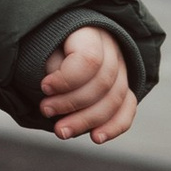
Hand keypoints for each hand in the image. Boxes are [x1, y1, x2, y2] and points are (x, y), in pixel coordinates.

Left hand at [39, 23, 134, 142]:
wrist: (59, 44)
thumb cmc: (46, 45)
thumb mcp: (43, 48)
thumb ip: (52, 67)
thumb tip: (56, 92)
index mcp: (90, 32)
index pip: (89, 59)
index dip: (67, 79)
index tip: (44, 87)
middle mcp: (112, 49)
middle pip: (103, 83)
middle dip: (71, 103)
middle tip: (45, 111)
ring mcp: (122, 69)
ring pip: (115, 99)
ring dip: (87, 120)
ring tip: (60, 131)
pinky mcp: (124, 88)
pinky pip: (127, 109)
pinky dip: (114, 126)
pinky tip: (96, 138)